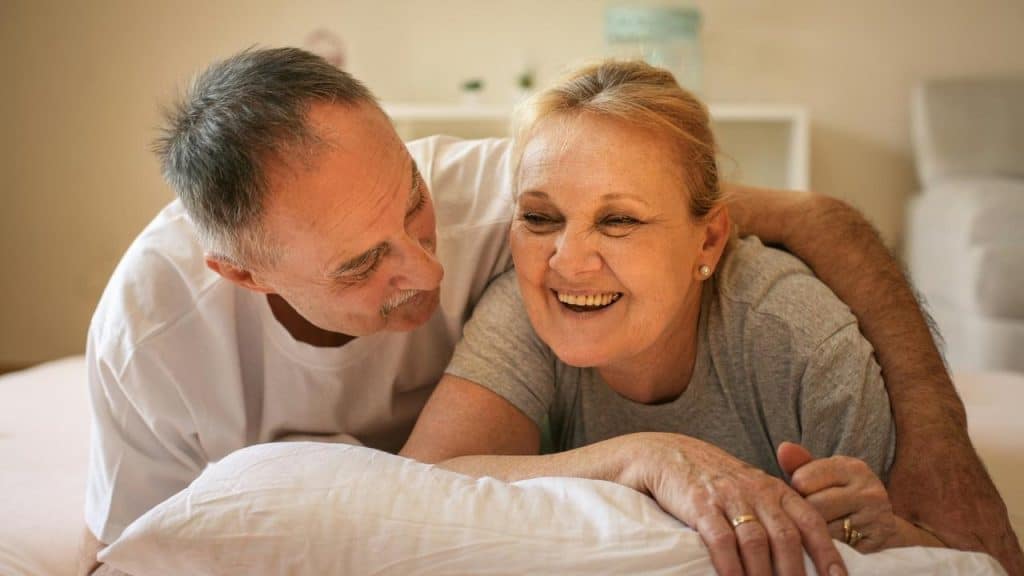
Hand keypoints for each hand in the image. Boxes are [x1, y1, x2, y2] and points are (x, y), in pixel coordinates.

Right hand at [622, 433, 846, 575]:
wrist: (670, 455)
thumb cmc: (715, 480)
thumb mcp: (751, 488)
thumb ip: (775, 513)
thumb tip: (801, 554)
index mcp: (775, 489)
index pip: (810, 522)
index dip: (827, 553)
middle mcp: (757, 492)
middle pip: (786, 537)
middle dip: (795, 574)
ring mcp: (729, 498)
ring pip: (756, 542)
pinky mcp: (701, 505)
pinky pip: (721, 540)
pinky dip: (731, 566)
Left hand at [778, 442, 901, 551]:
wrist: (881, 527)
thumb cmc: (842, 496)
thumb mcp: (824, 476)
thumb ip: (800, 463)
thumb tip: (783, 448)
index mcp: (853, 467)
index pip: (803, 479)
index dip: (795, 490)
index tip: (801, 494)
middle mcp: (868, 489)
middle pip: (813, 505)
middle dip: (802, 513)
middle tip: (805, 515)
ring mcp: (875, 517)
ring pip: (824, 528)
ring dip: (812, 532)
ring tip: (815, 529)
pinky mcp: (875, 541)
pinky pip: (837, 546)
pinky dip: (826, 546)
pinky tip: (827, 542)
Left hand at [886, 427, 1023, 574]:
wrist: (936, 435)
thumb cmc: (915, 471)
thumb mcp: (902, 507)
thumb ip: (904, 534)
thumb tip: (894, 552)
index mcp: (962, 531)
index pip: (979, 569)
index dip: (974, 575)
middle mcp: (985, 526)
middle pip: (1002, 564)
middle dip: (996, 574)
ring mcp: (994, 515)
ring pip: (1010, 551)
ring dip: (1007, 567)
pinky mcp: (996, 506)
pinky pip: (1009, 537)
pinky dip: (1010, 552)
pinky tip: (1008, 562)